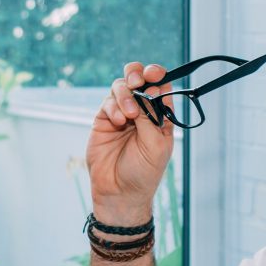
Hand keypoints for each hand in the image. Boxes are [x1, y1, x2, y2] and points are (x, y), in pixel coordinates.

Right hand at [86, 62, 174, 222]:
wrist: (119, 192)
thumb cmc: (143, 172)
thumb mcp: (156, 144)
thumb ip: (150, 116)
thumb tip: (144, 92)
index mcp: (161, 115)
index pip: (161, 85)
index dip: (158, 76)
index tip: (154, 76)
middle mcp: (142, 111)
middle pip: (140, 79)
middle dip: (138, 74)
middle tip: (137, 82)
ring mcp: (122, 113)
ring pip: (122, 87)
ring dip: (125, 95)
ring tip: (127, 115)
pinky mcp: (104, 120)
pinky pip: (108, 102)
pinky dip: (113, 107)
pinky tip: (118, 122)